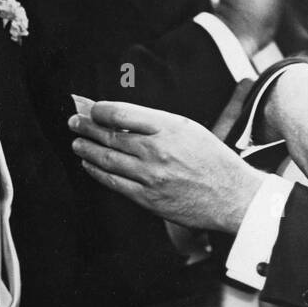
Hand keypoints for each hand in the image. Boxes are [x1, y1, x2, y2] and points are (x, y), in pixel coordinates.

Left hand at [69, 100, 264, 232]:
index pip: (120, 113)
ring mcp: (150, 176)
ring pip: (106, 159)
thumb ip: (158, 124)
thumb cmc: (215, 161)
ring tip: (77, 143)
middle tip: (74, 122)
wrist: (233, 197)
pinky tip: (89, 166)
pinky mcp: (148, 198)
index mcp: (169, 127)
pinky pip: (113, 182)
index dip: (99, 110)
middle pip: (109, 135)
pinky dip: (96, 172)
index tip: (91, 108)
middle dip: (86, 127)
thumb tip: (123, 119)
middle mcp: (157, 150)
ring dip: (86, 149)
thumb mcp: (190, 130)